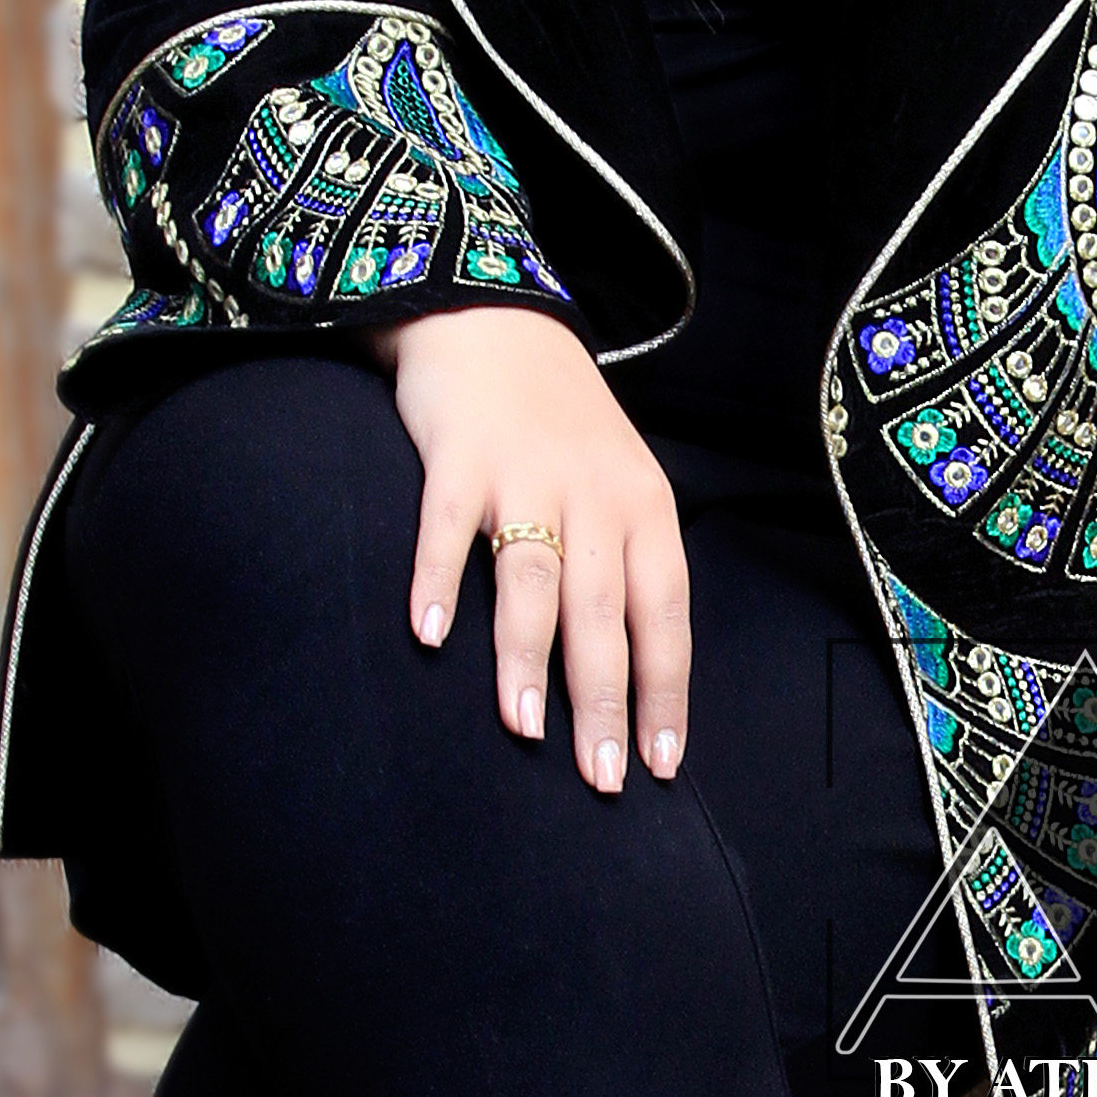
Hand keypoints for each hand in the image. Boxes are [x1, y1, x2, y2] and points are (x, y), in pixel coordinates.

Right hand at [378, 305, 689, 795]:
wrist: (493, 318)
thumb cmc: (560, 422)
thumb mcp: (616, 482)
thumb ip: (622, 563)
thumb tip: (630, 672)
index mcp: (644, 506)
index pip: (665, 612)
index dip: (664, 688)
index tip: (660, 762)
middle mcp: (594, 492)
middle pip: (605, 610)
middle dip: (604, 699)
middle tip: (599, 777)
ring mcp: (525, 474)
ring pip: (535, 577)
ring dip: (528, 657)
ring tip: (523, 727)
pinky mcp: (460, 456)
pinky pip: (447, 527)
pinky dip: (439, 581)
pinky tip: (431, 636)